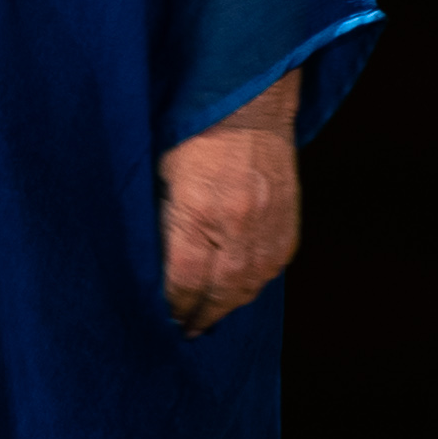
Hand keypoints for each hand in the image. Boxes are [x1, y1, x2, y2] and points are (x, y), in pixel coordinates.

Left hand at [157, 78, 303, 333]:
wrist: (249, 106)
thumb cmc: (191, 133)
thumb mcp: (158, 173)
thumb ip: (158, 221)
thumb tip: (149, 265)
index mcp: (198, 212)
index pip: (182, 281)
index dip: (170, 306)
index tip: (158, 319)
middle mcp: (237, 228)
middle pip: (217, 295)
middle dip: (197, 317)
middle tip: (181, 331)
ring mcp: (268, 229)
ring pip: (247, 289)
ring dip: (225, 308)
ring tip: (205, 320)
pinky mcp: (288, 226)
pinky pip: (270, 272)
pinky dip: (250, 287)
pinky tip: (234, 293)